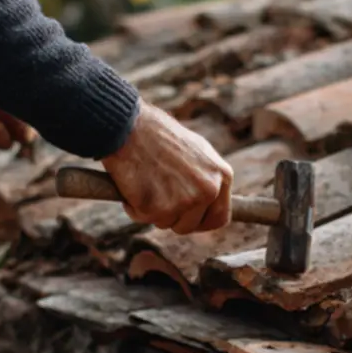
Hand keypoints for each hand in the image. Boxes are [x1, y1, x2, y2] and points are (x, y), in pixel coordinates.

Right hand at [102, 101, 232, 233]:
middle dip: (171, 218)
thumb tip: (210, 200)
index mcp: (222, 176)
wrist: (129, 126)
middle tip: (156, 196)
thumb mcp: (196, 151)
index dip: (200, 223)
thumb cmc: (159, 134)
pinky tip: (133, 183)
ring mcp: (184, 201)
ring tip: (145, 181)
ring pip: (165, 223)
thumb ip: (207, 177)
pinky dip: (133, 206)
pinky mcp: (158, 208)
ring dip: (151, 210)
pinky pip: (142, 218)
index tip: (185, 220)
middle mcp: (208, 191)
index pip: (219, 218)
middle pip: (189, 226)